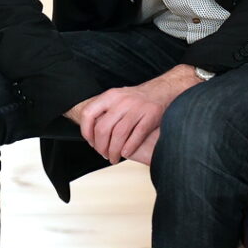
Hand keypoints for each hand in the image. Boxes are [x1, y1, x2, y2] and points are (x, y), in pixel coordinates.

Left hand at [65, 65, 198, 163]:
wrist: (162, 90)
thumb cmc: (136, 99)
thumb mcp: (116, 98)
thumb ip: (103, 111)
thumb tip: (88, 131)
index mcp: (110, 96)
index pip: (88, 114)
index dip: (86, 131)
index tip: (90, 142)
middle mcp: (122, 101)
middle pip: (103, 128)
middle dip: (100, 146)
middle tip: (103, 154)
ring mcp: (137, 107)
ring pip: (119, 134)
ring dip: (114, 150)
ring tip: (113, 158)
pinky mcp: (151, 114)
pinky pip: (137, 135)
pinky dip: (129, 147)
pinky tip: (125, 153)